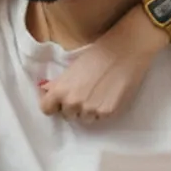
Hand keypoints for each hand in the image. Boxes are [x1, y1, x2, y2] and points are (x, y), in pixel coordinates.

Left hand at [39, 8, 166, 121]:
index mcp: (60, 91)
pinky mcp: (107, 113)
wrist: (124, 52)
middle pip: (67, 115)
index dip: (53, 105)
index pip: (46, 109)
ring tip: (98, 93)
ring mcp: (90, 110)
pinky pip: (100, 118)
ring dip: (88, 110)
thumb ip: (58, 84)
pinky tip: (108, 95)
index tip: (59, 101)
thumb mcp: (71, 68)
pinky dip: (103, 110)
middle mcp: (73, 104)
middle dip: (73, 107)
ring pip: (85, 118)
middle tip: (84, 93)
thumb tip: (45, 90)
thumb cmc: (96, 55)